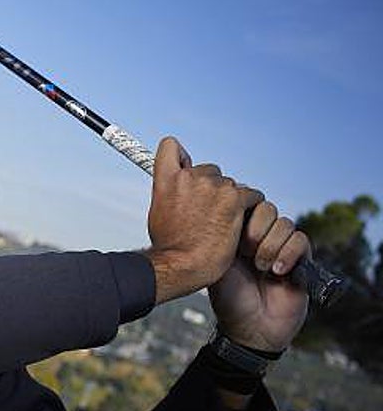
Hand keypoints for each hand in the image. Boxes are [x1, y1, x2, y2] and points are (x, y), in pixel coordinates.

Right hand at [145, 137, 263, 302]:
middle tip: (210, 212)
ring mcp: (213, 186)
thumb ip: (169, 192)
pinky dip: (249, 208)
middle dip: (212, 188)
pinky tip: (241, 224)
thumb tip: (176, 189)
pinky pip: (252, 195)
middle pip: (210, 171)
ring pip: (231, 185)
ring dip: (230, 201)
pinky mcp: (234, 199)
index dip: (180, 155)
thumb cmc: (169, 245)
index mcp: (166, 179)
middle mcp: (189, 176)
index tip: (185, 166)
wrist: (181, 264)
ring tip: (222, 224)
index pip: (171, 146)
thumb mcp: (158, 210)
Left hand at [208, 201, 309, 351]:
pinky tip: (277, 271)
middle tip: (246, 252)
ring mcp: (280, 248)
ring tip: (261, 267)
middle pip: (266, 208)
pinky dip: (289, 252)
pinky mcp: (300, 261)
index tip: (231, 234)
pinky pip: (301, 240)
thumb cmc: (229, 299)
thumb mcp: (217, 264)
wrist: (250, 329)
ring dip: (271, 244)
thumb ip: (221, 236)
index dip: (241, 212)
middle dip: (256, 228)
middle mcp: (259, 237)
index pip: (244, 204)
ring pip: (284, 223)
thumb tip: (222, 209)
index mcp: (236, 234)